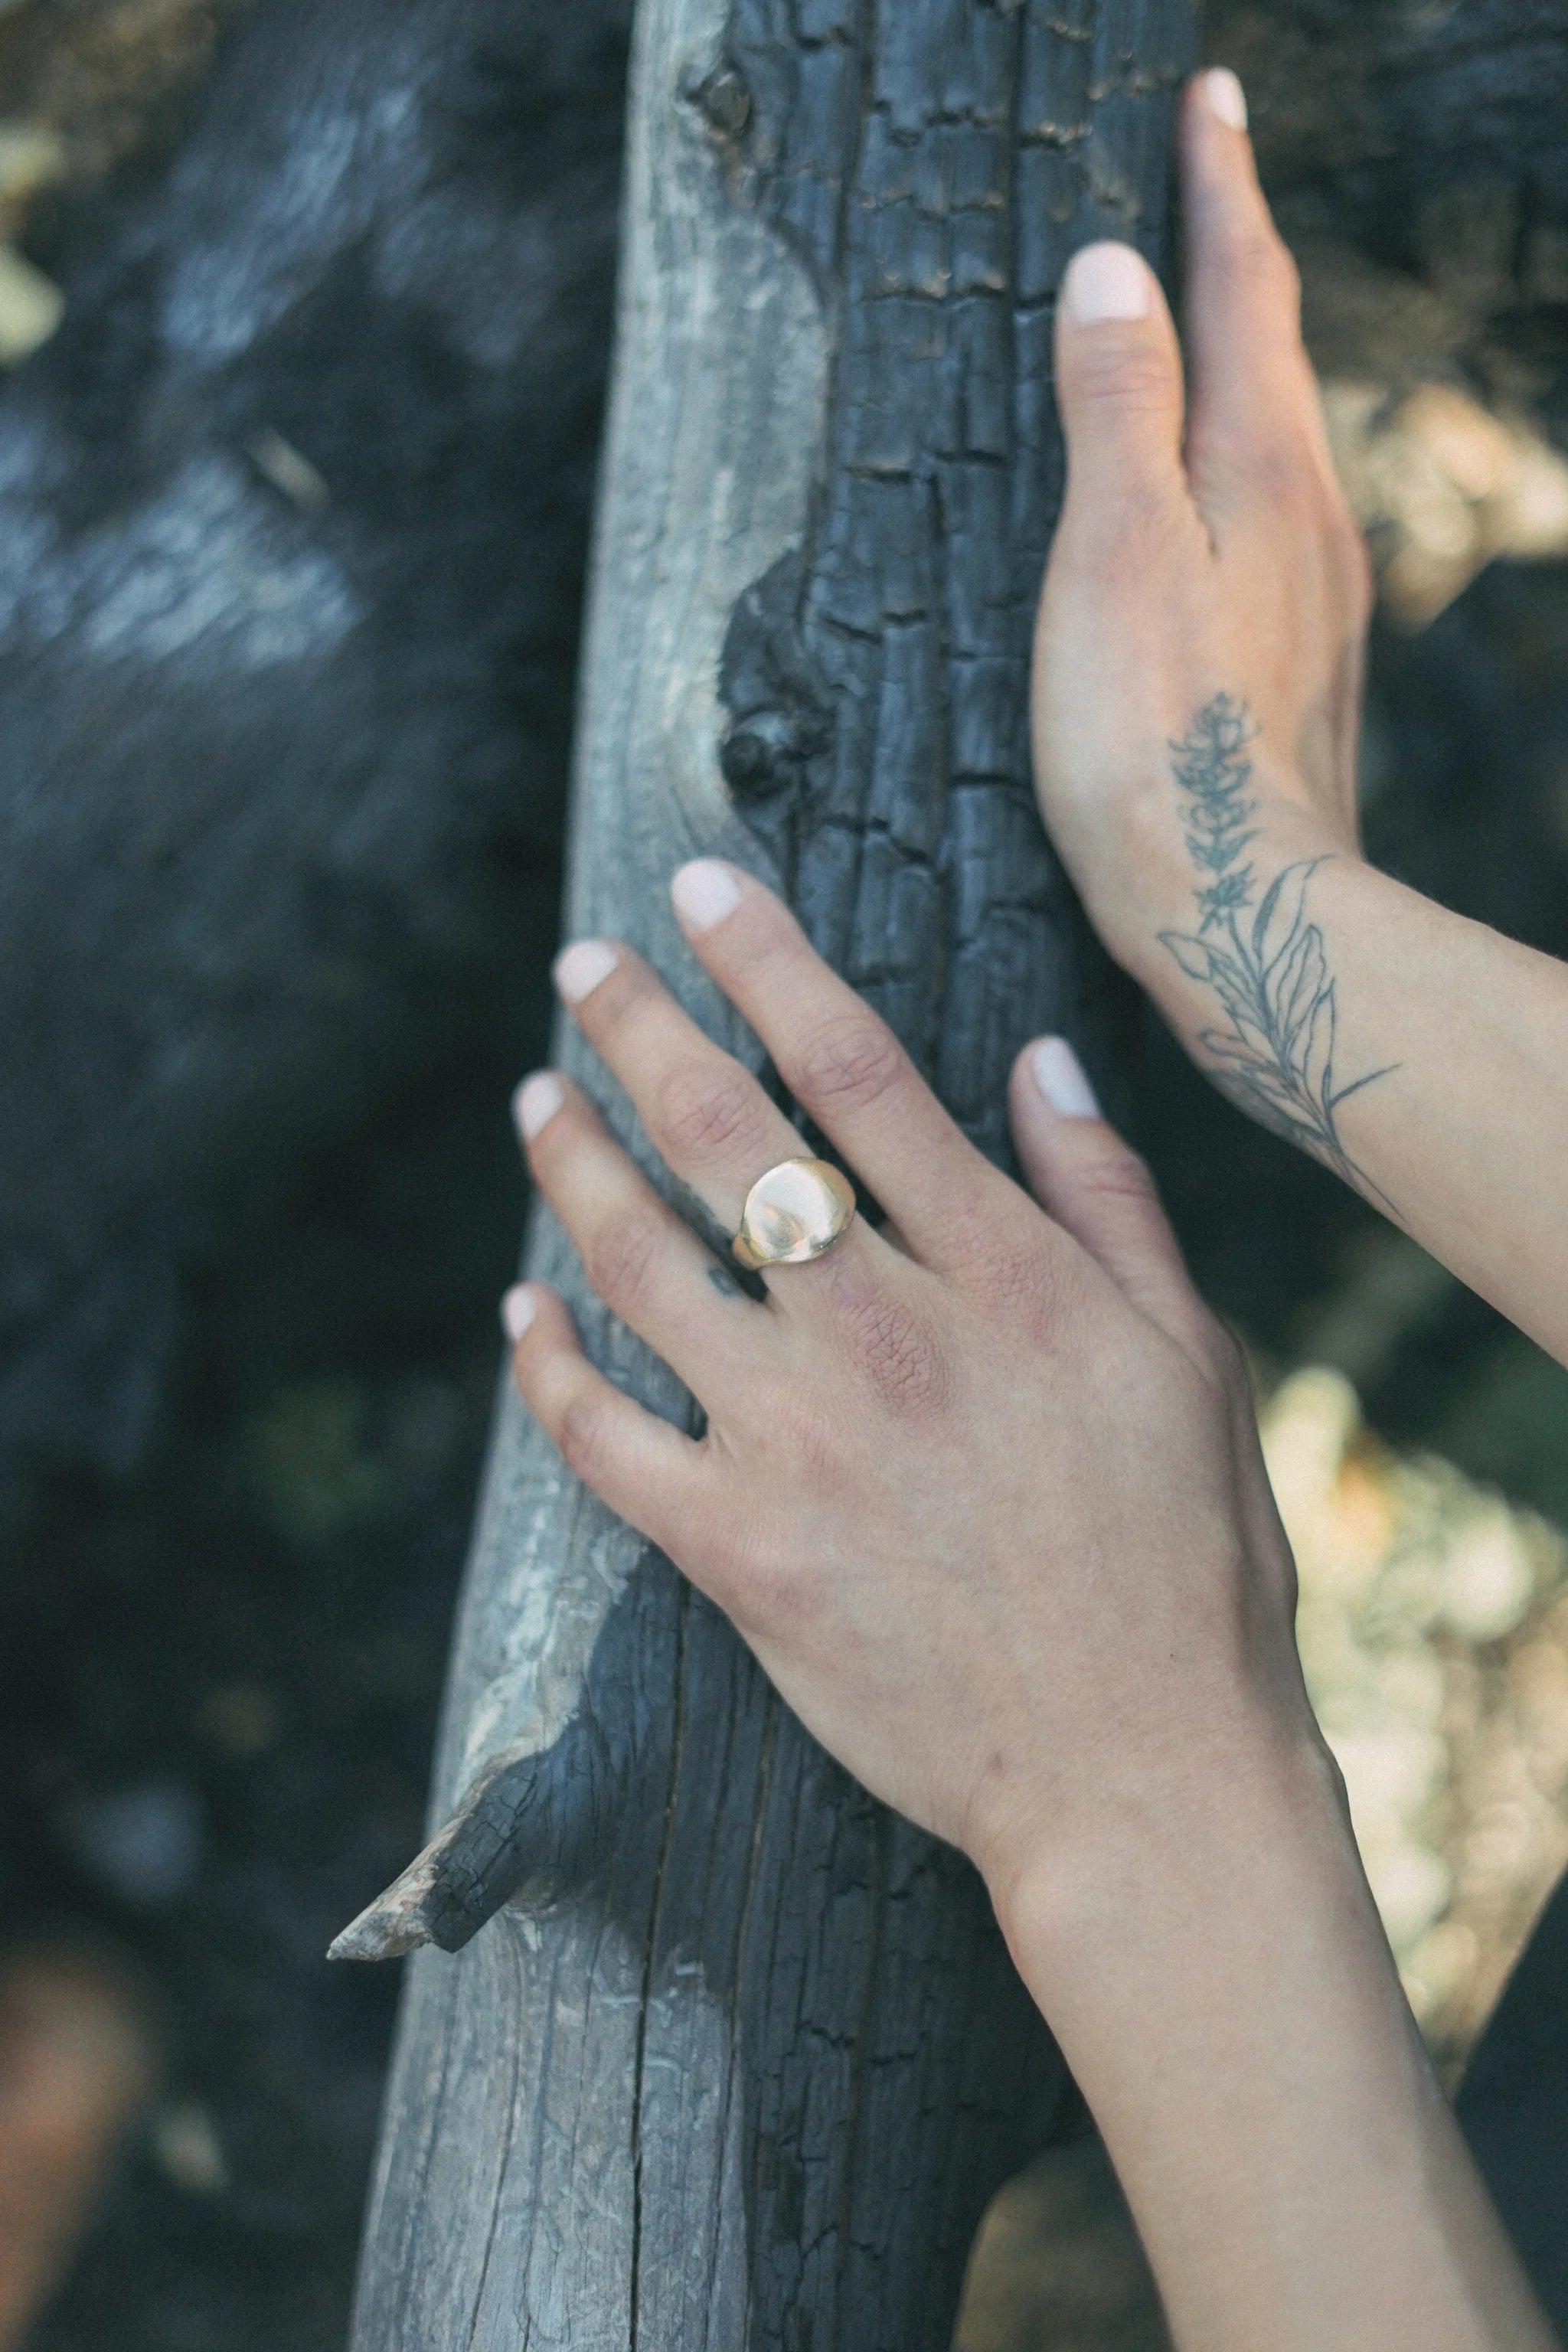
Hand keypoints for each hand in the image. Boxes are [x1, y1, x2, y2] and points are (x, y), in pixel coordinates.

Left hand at [504, 858, 1319, 1928]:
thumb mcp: (1190, 1357)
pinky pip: (601, 1437)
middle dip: (638, 1028)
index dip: (762, 961)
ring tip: (535, 1100)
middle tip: (580, 966)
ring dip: (571, 1165)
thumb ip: (1107, 1200)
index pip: (853, 1069)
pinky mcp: (739, 1551)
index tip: (696, 891)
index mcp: (1000, 1271)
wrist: (1140, 1770)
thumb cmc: (1184, 1562)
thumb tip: (1039, 1059)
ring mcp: (799, 1440)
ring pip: (640, 1262)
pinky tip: (520, 1305)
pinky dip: (546, 1361)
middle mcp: (885, 1331)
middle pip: (724, 1137)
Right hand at [1032, 70, 1371, 991]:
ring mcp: (1319, 592)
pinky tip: (1216, 494)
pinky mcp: (1300, 662)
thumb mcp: (1112, 554)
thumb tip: (1112, 273)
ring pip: (1280, 437)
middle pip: (1276, 352)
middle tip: (1207, 181)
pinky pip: (1273, 519)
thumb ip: (1115, 408)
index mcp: (1259, 469)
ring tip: (1206, 319)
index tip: (1208, 98)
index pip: (1243, 286)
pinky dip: (1237, 462)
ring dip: (1243, 360)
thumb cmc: (1154, 750)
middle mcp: (1312, 516)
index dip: (1218, 185)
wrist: (1234, 910)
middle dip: (1239, 256)